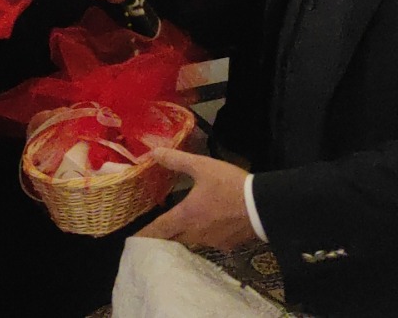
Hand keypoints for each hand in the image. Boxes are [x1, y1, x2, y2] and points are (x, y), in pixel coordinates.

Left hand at [136, 148, 257, 250]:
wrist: (264, 206)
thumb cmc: (229, 185)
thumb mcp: (202, 166)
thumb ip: (177, 160)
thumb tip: (153, 152)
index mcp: (185, 217)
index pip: (158, 231)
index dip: (145, 234)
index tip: (134, 238)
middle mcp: (195, 234)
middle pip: (173, 239)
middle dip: (164, 235)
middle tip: (157, 228)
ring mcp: (212, 242)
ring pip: (191, 241)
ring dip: (184, 234)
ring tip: (181, 224)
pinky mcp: (227, 245)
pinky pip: (209, 242)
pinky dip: (204, 235)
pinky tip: (210, 224)